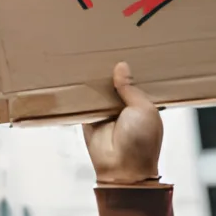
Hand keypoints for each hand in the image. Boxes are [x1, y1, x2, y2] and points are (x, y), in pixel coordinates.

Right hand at [83, 61, 162, 184]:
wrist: (121, 167)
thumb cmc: (141, 141)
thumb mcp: (143, 109)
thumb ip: (130, 88)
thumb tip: (121, 67)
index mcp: (141, 104)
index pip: (134, 82)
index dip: (129, 69)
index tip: (122, 50)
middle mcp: (122, 107)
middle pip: (113, 84)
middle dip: (108, 72)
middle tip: (100, 48)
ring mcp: (104, 113)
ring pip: (97, 92)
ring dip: (92, 81)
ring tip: (84, 56)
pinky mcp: (88, 119)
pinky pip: (82, 103)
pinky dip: (78, 94)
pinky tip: (73, 77)